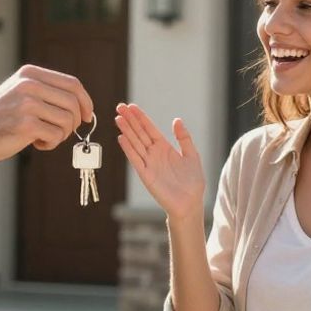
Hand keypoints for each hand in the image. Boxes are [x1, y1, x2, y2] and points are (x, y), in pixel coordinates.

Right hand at [0, 64, 92, 164]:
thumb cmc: (0, 118)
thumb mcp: (21, 92)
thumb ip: (46, 91)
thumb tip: (83, 104)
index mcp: (30, 74)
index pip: (72, 84)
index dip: (85, 101)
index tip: (87, 115)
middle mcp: (29, 85)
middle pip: (73, 102)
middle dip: (75, 121)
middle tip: (64, 132)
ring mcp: (28, 104)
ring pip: (67, 121)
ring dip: (61, 134)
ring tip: (44, 136)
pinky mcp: (26, 124)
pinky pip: (56, 135)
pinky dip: (51, 143)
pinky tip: (36, 143)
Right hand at [114, 103, 204, 223]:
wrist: (190, 203)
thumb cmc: (192, 181)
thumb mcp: (191, 155)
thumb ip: (184, 138)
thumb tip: (176, 120)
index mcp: (164, 147)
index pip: (149, 129)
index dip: (141, 117)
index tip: (131, 106)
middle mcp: (154, 154)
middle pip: (139, 133)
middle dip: (130, 120)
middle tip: (120, 106)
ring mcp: (149, 164)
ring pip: (135, 143)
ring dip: (127, 131)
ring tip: (118, 118)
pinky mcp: (146, 175)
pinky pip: (135, 159)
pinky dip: (128, 149)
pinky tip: (122, 138)